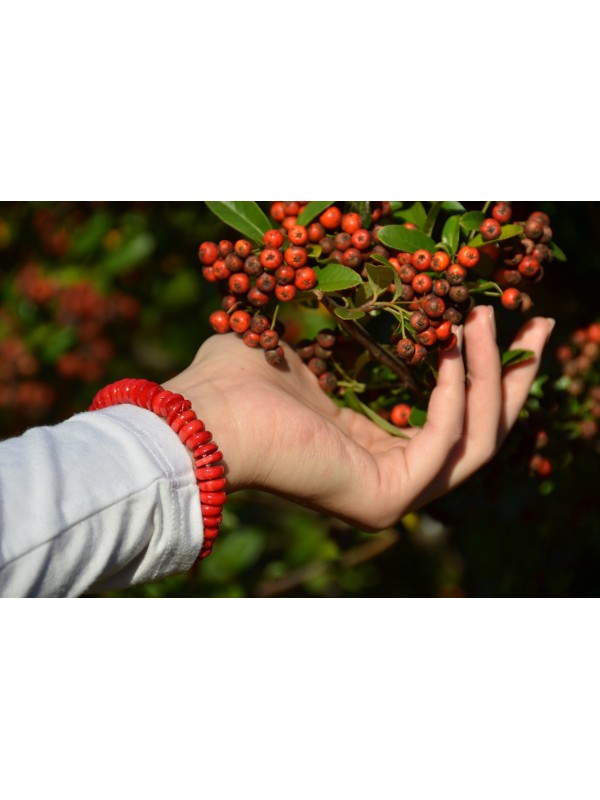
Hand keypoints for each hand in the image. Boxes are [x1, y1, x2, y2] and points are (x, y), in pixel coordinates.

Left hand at [164, 306, 553, 529]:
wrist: (201, 415)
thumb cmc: (240, 376)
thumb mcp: (309, 338)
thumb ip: (354, 323)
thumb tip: (390, 276)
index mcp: (370, 441)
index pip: (451, 414)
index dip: (484, 366)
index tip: (500, 314)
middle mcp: (389, 471)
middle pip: (480, 431)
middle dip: (512, 374)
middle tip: (539, 322)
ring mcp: (393, 491)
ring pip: (476, 439)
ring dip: (491, 374)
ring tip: (487, 315)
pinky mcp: (387, 494)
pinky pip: (446, 441)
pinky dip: (456, 391)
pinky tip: (451, 343)